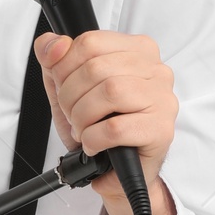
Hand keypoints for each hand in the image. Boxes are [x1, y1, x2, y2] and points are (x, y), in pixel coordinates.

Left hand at [35, 28, 177, 214]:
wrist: (119, 173)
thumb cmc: (100, 127)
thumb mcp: (69, 89)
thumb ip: (55, 61)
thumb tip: (51, 45)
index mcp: (137, 50)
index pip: (90, 42)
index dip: (64, 68)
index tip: (62, 89)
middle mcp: (156, 70)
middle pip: (96, 68)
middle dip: (70, 97)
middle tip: (72, 117)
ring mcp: (162, 99)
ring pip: (109, 92)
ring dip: (82, 118)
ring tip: (83, 130)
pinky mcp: (161, 130)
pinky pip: (115, 128)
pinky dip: (93, 139)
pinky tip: (94, 145)